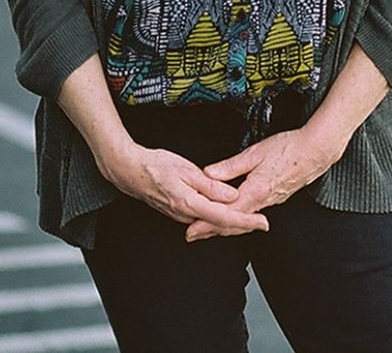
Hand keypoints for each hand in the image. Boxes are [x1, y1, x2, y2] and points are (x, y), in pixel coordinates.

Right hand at [99, 141, 270, 234]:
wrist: (128, 170)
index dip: (246, 221)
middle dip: (242, 226)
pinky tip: (224, 211)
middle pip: (219, 225)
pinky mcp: (176, 212)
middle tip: (262, 222)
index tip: (263, 223)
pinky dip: (216, 218)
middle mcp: (185, 214)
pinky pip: (201, 219)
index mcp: (190, 203)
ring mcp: (179, 215)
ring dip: (230, 222)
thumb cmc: (154, 165)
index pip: (225, 217)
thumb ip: (211, 185)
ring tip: (250, 217)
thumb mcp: (186, 169)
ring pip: (210, 223)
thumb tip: (231, 196)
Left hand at [185, 127, 344, 241]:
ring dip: (224, 226)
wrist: (315, 151)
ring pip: (244, 221)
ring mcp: (271, 201)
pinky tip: (233, 216)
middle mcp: (263, 201)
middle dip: (212, 230)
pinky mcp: (276, 197)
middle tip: (193, 234)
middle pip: (233, 223)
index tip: (191, 230)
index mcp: (254, 191)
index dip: (206, 224)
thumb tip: (208, 174)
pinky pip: (253, 214)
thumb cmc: (287, 149)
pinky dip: (239, 219)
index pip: (225, 214)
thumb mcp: (254, 153)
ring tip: (207, 229)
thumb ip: (230, 166)